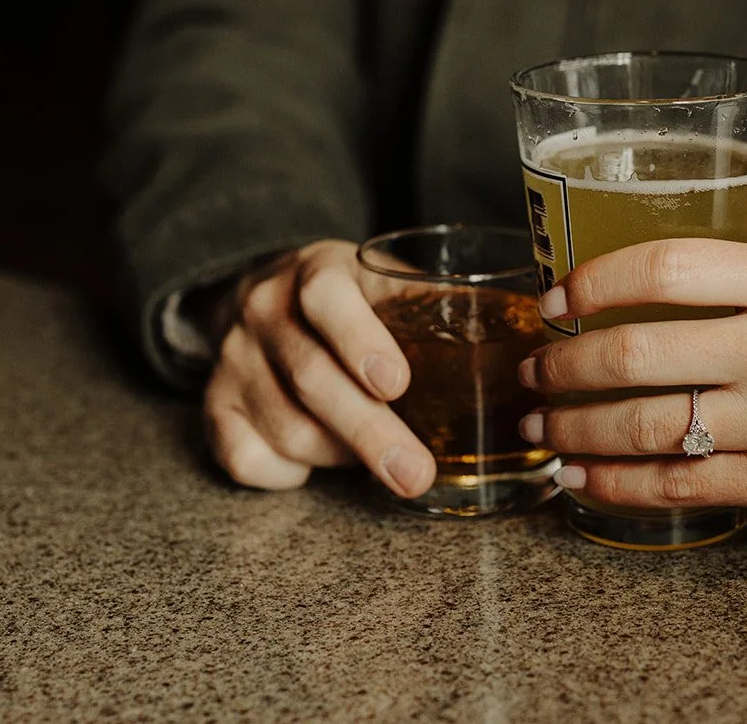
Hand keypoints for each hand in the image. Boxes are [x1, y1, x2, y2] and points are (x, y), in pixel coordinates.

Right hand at [202, 240, 436, 496]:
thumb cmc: (348, 299)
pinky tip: (320, 462)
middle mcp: (263, 313)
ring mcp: (232, 362)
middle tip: (415, 474)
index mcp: (315, 272)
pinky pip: (246, 458)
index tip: (397, 384)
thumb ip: (438, 301)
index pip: (327, 299)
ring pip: (287, 428)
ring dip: (342, 455)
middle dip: (370, 433)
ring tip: (385, 457)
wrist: (262, 295)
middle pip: (311, 379)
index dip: (360, 341)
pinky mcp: (213, 408)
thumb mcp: (386, 280)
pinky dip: (288, 474)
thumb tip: (532, 326)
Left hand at [516, 239, 746, 511]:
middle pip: (636, 354)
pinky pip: (675, 486)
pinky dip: (613, 484)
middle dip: (563, 366)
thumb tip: (622, 288)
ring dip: (573, 428)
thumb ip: (732, 281)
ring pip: (643, 426)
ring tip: (540, 426)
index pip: (666, 268)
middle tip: (532, 370)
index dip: (593, 281)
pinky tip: (577, 476)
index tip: (555, 298)